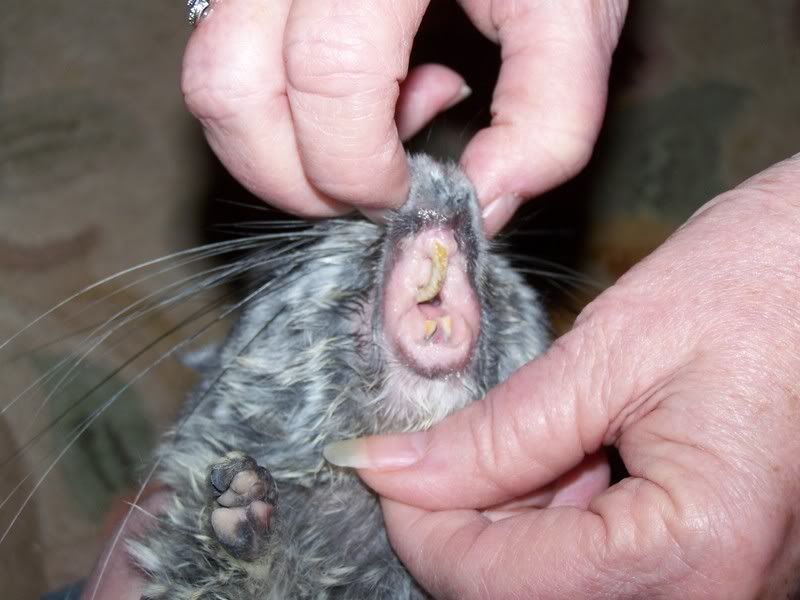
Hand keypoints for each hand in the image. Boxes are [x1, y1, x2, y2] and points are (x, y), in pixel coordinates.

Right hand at [183, 0, 626, 233]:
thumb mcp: (576, 12)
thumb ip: (547, 118)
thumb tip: (480, 205)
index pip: (329, 76)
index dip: (359, 167)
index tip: (404, 197)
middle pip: (232, 90)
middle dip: (296, 179)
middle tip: (370, 188)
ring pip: (212, 77)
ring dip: (278, 145)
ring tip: (376, 119)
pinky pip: (228, 53)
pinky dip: (280, 102)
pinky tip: (361, 78)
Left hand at [326, 156, 799, 598]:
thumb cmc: (760, 286)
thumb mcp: (614, 352)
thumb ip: (498, 431)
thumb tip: (394, 468)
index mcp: (693, 557)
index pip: (494, 584)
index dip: (420, 521)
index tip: (384, 459)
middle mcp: (713, 598)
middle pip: (521, 596)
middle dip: (463, 520)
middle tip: (449, 438)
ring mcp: (717, 585)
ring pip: (555, 586)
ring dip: (508, 515)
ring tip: (526, 430)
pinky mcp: (711, 560)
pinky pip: (600, 566)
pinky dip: (555, 513)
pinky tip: (567, 448)